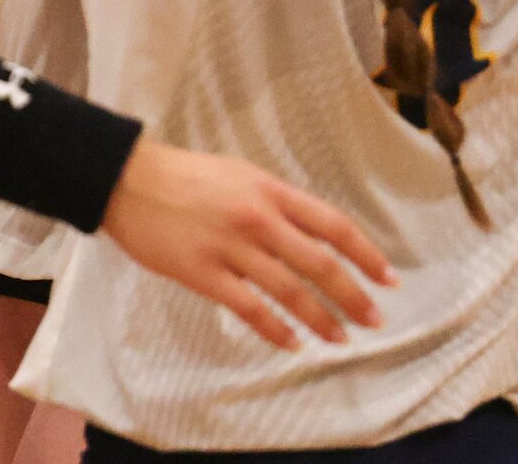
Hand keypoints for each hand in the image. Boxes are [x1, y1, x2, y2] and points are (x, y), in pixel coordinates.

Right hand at [102, 140, 394, 348]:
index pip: (333, 226)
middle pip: (319, 264)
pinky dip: (275, 330)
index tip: (387, 279)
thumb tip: (311, 235)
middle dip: (353, 296)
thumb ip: (277, 203)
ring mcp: (232, 248)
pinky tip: (292, 343)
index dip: (365, 255)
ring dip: (321, 320)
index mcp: (272, 191)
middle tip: (374, 320)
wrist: (129, 181)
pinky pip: (249, 309)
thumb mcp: (242, 175)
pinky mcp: (204, 274)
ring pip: (289, 292)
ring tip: (341, 340)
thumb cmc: (187, 175)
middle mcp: (259, 219)